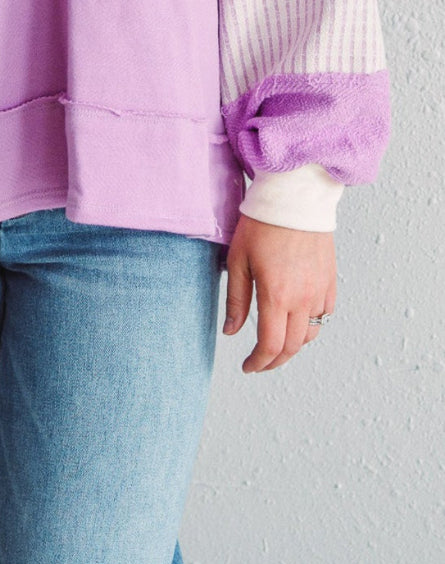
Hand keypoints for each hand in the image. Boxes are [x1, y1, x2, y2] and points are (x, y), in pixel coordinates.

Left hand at [223, 213, 336, 372]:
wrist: (295, 197)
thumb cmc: (262, 224)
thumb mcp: (239, 260)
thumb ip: (236, 299)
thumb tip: (231, 332)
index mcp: (276, 295)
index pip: (270, 345)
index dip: (258, 363)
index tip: (248, 367)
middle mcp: (303, 299)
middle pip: (292, 347)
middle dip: (274, 361)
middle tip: (259, 362)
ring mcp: (320, 291)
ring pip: (311, 334)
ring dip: (293, 345)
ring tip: (276, 341)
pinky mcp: (331, 281)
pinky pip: (325, 315)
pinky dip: (311, 325)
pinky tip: (297, 320)